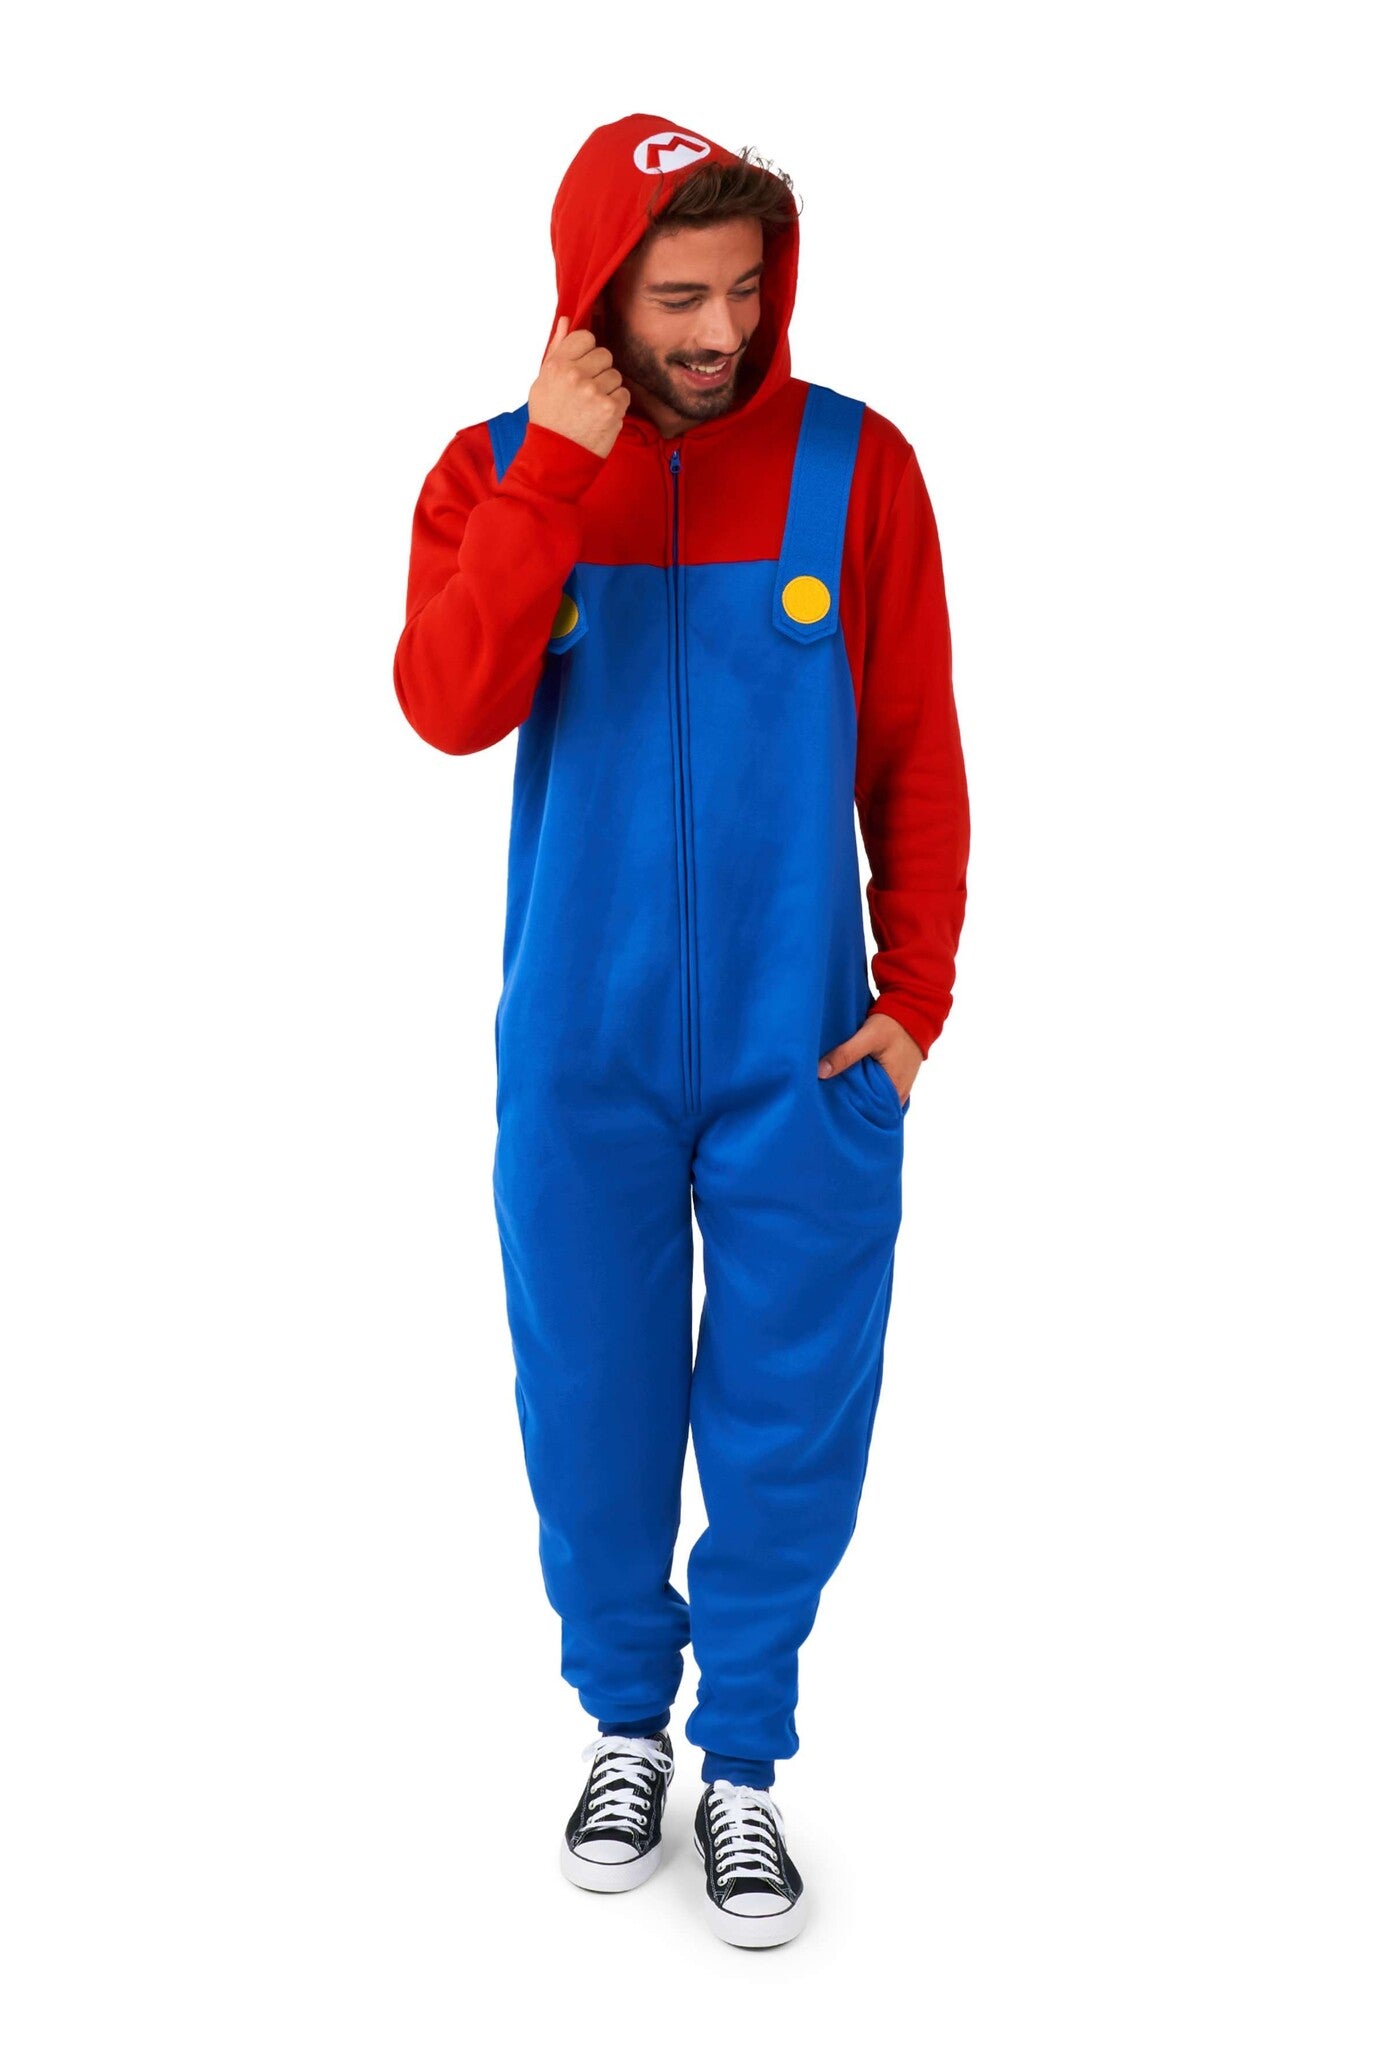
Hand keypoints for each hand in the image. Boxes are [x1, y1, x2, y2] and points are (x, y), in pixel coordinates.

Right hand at [528, 314, 631, 459]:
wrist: (557, 456)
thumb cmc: (549, 418)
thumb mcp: (542, 381)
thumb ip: (556, 349)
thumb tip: (565, 320)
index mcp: (557, 365)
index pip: (586, 337)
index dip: (587, 352)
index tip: (582, 367)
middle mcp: (576, 375)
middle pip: (605, 354)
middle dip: (599, 371)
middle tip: (587, 391)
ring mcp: (595, 392)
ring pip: (616, 375)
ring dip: (608, 389)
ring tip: (593, 406)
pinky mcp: (611, 409)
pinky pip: (624, 394)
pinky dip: (616, 405)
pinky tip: (601, 415)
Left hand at [818, 1015, 923, 1106]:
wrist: (913, 1014)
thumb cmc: (893, 1026)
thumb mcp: (867, 1038)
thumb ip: (845, 1054)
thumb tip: (819, 1072)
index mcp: (893, 1091)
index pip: (866, 1112)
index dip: (846, 1110)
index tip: (826, 1105)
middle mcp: (898, 1095)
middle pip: (869, 1108)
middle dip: (850, 1104)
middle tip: (826, 1099)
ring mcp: (899, 1089)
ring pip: (873, 1100)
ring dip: (858, 1095)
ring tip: (836, 1091)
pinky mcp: (897, 1080)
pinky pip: (879, 1091)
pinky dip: (866, 1088)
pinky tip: (852, 1081)